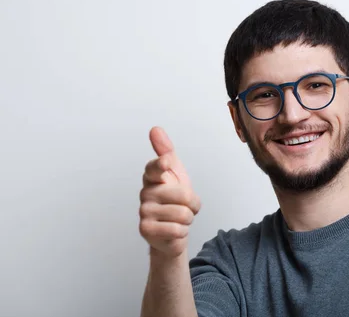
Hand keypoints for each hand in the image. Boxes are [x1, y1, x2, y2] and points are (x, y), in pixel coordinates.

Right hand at [139, 127, 200, 257]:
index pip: (154, 169)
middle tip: (184, 207)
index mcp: (153, 178)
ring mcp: (144, 212)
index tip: (165, 162)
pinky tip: (173, 230)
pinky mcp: (146, 229)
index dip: (160, 165)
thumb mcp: (175, 173)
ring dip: (187, 219)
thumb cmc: (174, 200)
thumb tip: (155, 129)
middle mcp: (145, 193)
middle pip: (183, 195)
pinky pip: (176, 229)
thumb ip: (166, 151)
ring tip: (179, 219)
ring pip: (183, 214)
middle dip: (192, 204)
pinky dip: (181, 232)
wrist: (172, 231)